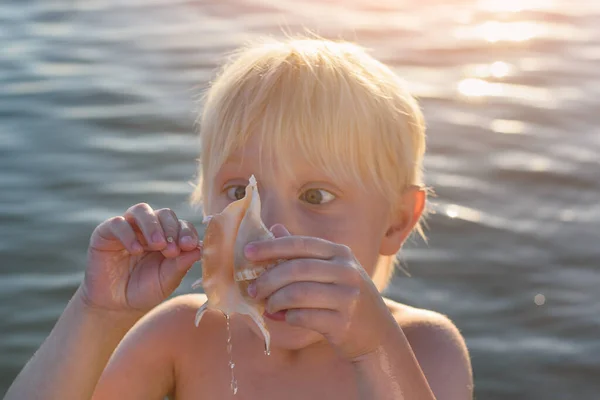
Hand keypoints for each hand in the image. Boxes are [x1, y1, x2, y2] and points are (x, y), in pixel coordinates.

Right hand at [82, 203, 201, 313]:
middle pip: (164, 213)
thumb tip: (199, 250)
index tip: (190, 246)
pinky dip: (128, 234)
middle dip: (171, 229)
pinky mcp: (106, 232)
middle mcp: (149, 228)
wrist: (115, 305)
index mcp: (168, 237)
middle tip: (172, 249)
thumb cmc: (144, 291)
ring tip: (157, 245)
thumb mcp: (166, 281)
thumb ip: (180, 265)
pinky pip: (118, 223)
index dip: (187, 232)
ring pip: (142, 210)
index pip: (181, 225)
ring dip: (152, 225)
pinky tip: (136, 250)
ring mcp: (129, 227)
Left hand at [244, 225, 397, 360]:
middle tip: (253, 290)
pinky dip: (287, 318)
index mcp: (340, 253)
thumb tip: (275, 228)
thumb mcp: (331, 270)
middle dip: (268, 279)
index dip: (271, 247)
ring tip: (268, 307)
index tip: (247, 253)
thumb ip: (303, 251)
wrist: (376, 334)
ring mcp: (347, 297)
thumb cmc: (346, 298)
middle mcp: (347, 271)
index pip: (300, 244)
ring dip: (275, 301)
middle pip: (296, 269)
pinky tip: (284, 318)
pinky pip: (303, 317)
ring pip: (297, 294)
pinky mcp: (343, 322)